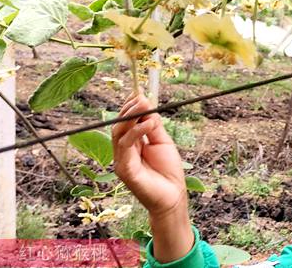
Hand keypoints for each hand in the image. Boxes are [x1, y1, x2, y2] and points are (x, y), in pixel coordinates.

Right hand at [112, 93, 194, 262]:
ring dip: (131, 118)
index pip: (125, 122)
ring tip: (145, 106)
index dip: (130, 107)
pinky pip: (125, 146)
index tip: (139, 94)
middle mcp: (122, 152)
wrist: (173, 196)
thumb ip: (153, 125)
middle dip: (129, 110)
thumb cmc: (168, 171)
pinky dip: (136, 132)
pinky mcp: (124, 169)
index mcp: (131, 145)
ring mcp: (121, 161)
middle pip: (118, 125)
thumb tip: (146, 104)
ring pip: (119, 133)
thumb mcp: (162, 142)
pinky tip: (149, 124)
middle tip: (141, 98)